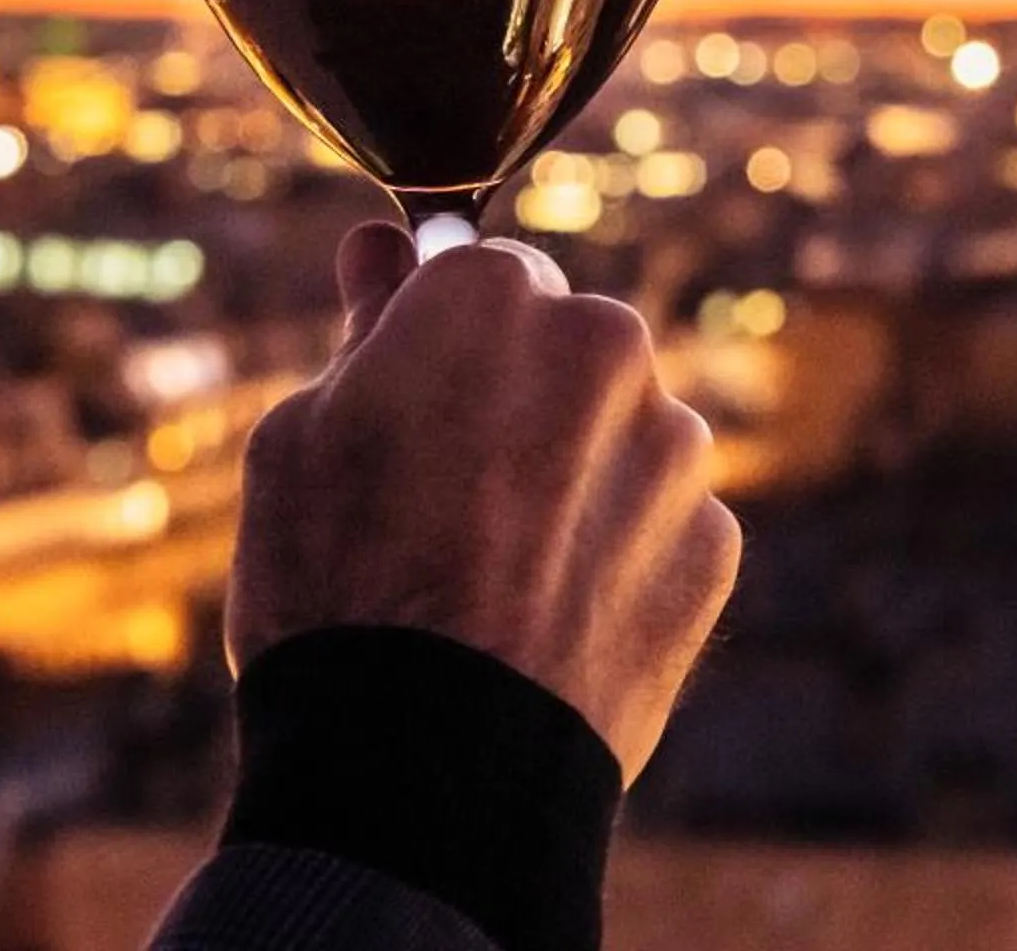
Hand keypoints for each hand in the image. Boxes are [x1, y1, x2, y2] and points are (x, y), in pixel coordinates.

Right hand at [227, 223, 741, 780]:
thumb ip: (362, 329)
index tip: (416, 406)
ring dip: (580, 478)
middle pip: (569, 347)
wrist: (423, 769)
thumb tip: (379, 248)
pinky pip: (663, 522)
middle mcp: (605, 345)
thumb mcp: (300, 441)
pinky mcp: (716, 540)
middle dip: (526, 401)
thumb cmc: (335, 592)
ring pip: (625, 434)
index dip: (444, 343)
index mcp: (493, 295)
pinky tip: (553, 621)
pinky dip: (621, 557)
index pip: (483, 273)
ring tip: (499, 579)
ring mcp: (672, 444)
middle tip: (453, 502)